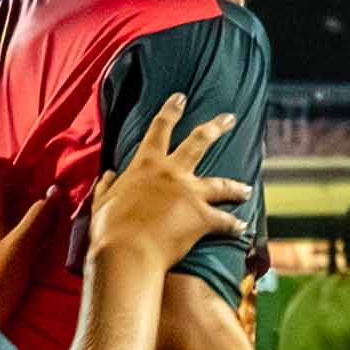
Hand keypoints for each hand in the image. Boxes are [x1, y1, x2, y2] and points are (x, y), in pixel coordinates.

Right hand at [90, 96, 244, 274]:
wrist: (127, 252)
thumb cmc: (110, 229)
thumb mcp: (102, 202)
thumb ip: (108, 186)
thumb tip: (110, 175)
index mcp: (145, 164)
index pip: (160, 129)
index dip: (170, 111)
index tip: (180, 98)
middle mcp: (172, 172)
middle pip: (199, 142)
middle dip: (215, 127)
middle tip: (230, 118)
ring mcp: (191, 194)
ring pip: (221, 184)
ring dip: (236, 186)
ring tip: (246, 189)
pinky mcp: (203, 218)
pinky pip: (225, 221)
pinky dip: (234, 225)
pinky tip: (242, 228)